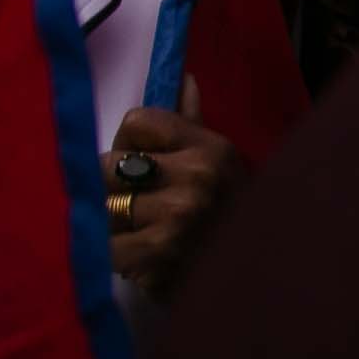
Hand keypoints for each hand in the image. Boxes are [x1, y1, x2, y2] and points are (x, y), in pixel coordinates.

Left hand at [101, 106, 242, 302]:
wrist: (259, 279)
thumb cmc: (236, 218)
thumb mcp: (224, 167)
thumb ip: (192, 125)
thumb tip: (182, 78)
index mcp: (210, 147)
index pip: (136, 121)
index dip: (129, 144)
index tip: (141, 167)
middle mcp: (194, 176)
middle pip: (107, 164)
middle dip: (111, 188)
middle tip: (129, 207)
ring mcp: (175, 217)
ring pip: (100, 206)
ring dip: (108, 225)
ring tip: (132, 235)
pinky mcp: (156, 256)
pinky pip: (103, 246)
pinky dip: (110, 255)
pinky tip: (133, 260)